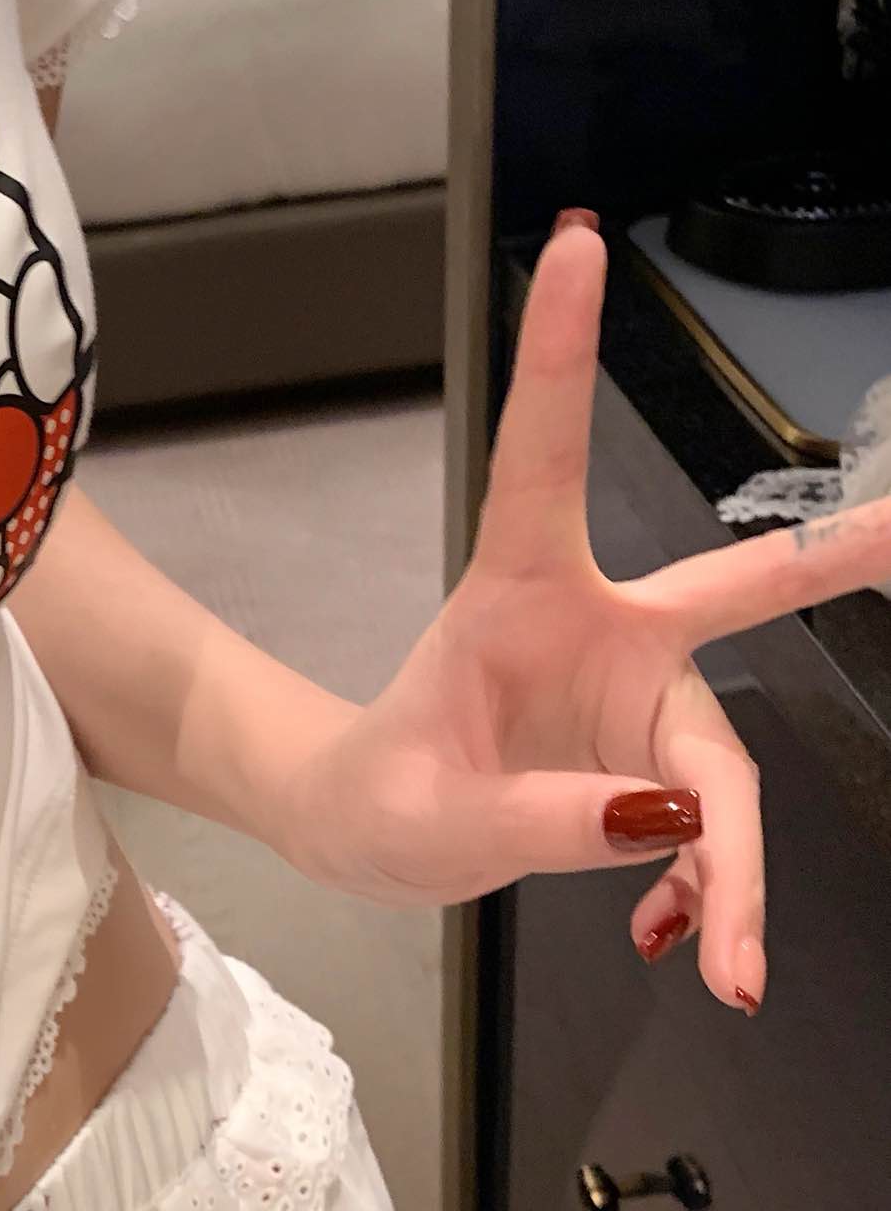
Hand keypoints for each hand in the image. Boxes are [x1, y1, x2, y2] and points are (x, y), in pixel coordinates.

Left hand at [288, 214, 890, 1005]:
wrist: (368, 833)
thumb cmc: (378, 798)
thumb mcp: (428, 820)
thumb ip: (543, 821)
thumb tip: (672, 823)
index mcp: (521, 596)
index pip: (544, 457)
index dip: (559, 353)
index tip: (574, 243)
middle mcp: (604, 633)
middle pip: (743, 591)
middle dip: (841, 552)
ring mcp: (640, 698)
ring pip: (728, 783)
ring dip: (738, 878)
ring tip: (724, 967)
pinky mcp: (655, 764)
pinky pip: (712, 831)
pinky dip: (708, 895)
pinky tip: (683, 946)